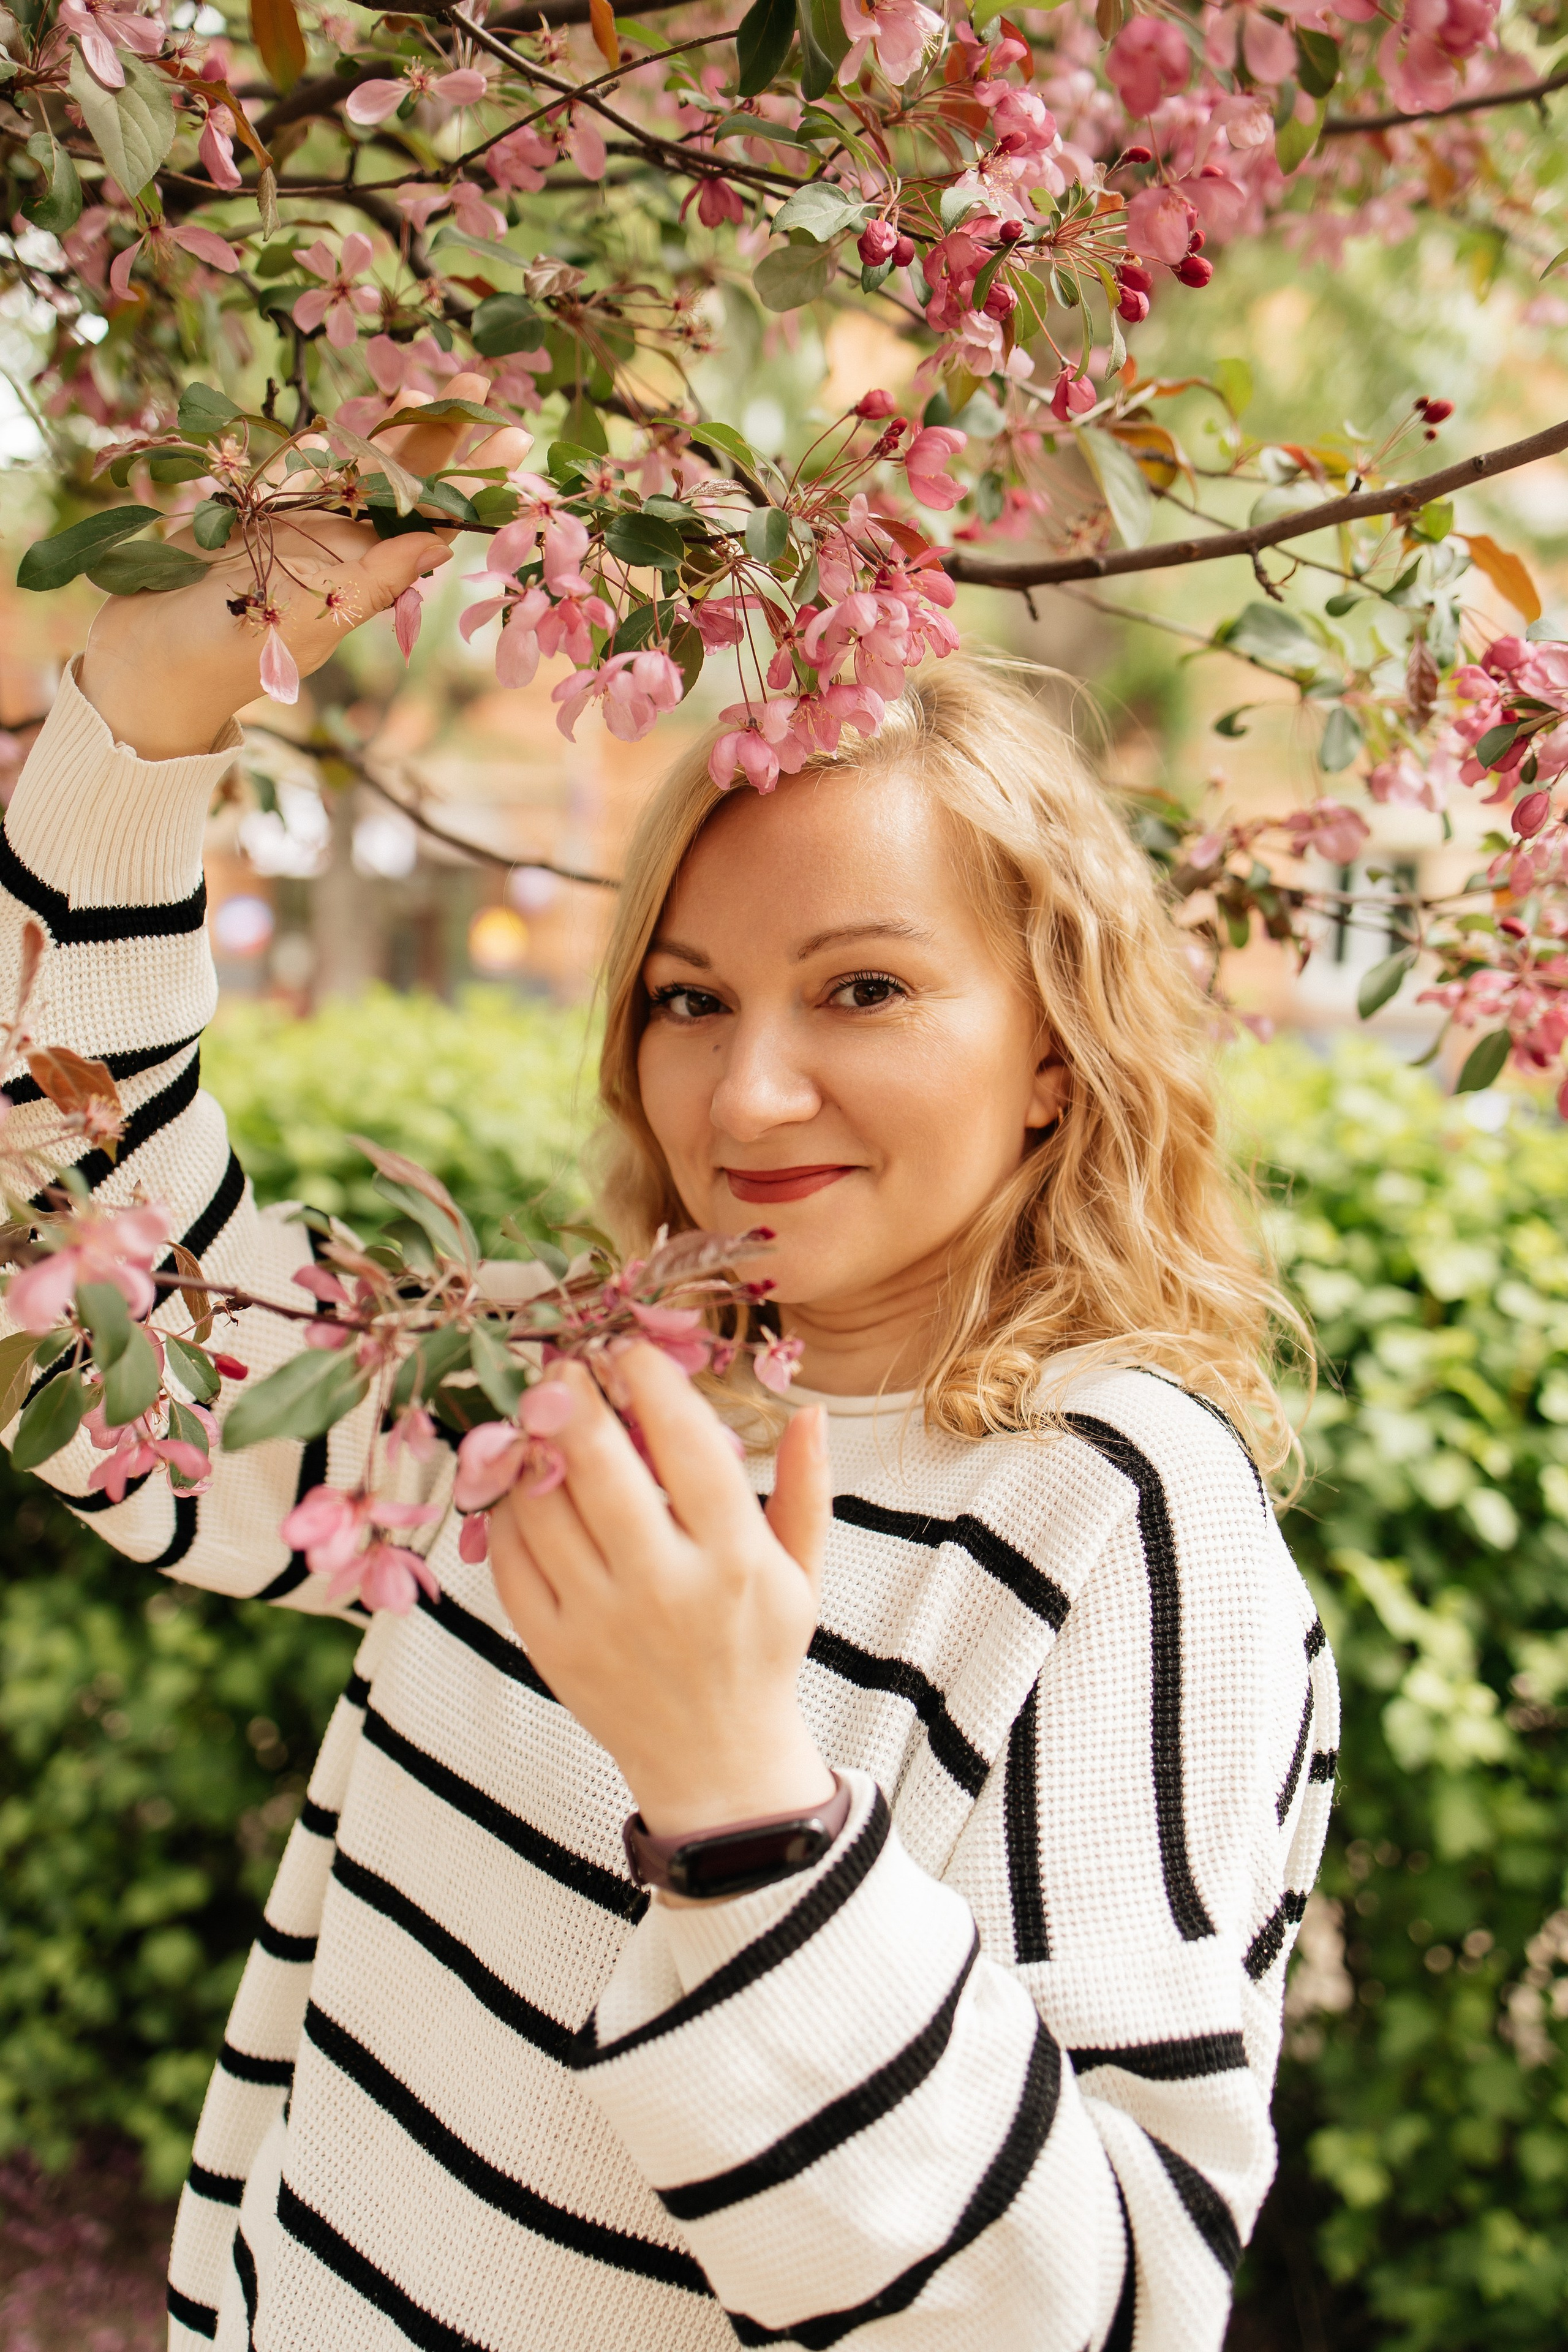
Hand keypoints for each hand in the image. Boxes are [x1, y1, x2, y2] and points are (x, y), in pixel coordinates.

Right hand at [77, 374, 530, 761]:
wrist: (144, 658)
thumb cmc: (230, 653)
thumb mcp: (313, 616)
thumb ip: (373, 579)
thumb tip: (440, 543)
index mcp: (366, 576)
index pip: (432, 520)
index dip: (470, 480)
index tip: (513, 438)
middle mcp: (340, 546)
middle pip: (402, 480)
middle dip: (438, 433)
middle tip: (478, 382)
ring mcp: (297, 524)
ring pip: (354, 464)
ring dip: (388, 426)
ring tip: (425, 386)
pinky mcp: (251, 508)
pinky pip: (298, 467)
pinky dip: (326, 441)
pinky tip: (362, 415)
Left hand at [488, 1347, 834, 1838]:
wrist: (715, 1761)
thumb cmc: (758, 1650)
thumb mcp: (801, 1574)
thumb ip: (806, 1489)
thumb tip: (812, 1410)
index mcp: (735, 1561)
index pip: (688, 1447)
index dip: (653, 1385)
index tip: (631, 1349)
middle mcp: (666, 1588)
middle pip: (601, 1468)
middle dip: (576, 1400)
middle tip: (564, 1365)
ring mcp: (602, 1621)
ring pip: (545, 1508)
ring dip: (530, 1446)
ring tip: (535, 1413)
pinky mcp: (554, 1648)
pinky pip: (513, 1560)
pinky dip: (508, 1509)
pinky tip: (518, 1480)